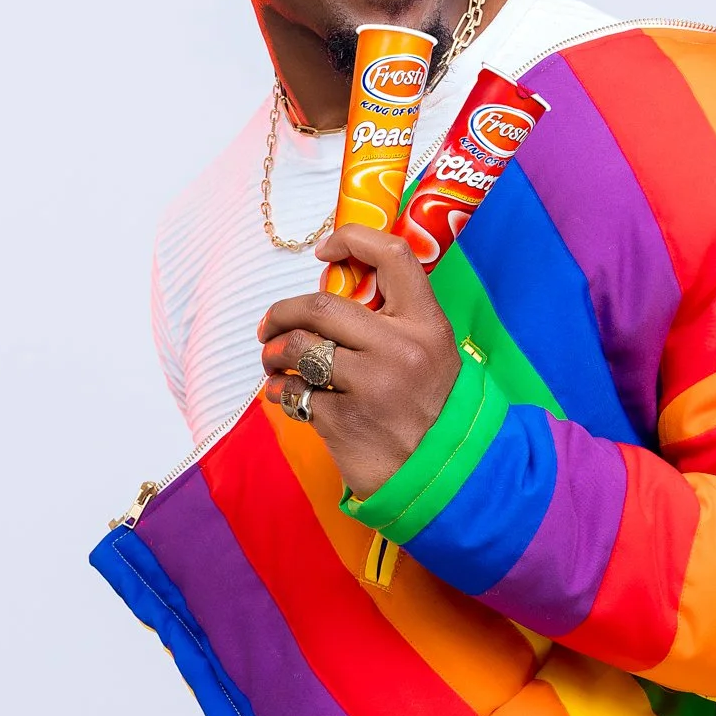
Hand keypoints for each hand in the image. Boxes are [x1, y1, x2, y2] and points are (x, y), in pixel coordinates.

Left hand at [258, 224, 460, 500]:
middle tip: (270, 324)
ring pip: (299, 348)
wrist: (444, 476)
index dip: (351, 239)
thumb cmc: (432, 408)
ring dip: (274, 352)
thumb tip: (340, 284)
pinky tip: (285, 394)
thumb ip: (397, 319)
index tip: (324, 252)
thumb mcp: (434, 353)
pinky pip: (293, 392)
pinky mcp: (343, 422)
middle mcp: (400, 350)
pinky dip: (280, 391)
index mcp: (427, 325)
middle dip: (283, 312)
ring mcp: (371, 387)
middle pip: (322, 305)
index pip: (392, 256)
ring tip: (273, 361)